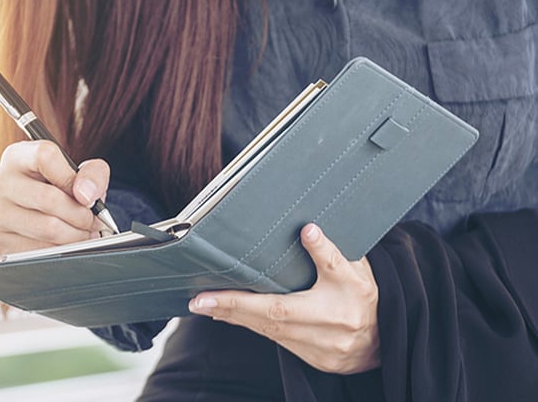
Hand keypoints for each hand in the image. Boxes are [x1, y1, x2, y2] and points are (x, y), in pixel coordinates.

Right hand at [0, 140, 110, 259]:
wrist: (40, 213)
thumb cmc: (62, 188)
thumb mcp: (81, 171)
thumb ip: (93, 174)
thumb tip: (86, 195)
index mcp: (17, 156)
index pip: (45, 156)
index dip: (71, 177)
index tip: (86, 195)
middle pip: (48, 198)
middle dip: (81, 215)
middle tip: (95, 222)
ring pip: (47, 228)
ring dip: (75, 236)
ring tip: (86, 234)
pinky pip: (38, 251)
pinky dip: (61, 251)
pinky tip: (68, 245)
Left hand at [188, 223, 379, 373]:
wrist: (390, 339)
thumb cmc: (368, 297)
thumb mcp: (354, 270)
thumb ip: (330, 252)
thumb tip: (307, 229)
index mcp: (333, 306)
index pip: (284, 300)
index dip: (246, 296)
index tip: (212, 293)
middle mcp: (321, 332)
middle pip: (267, 321)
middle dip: (230, 309)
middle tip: (198, 302)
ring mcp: (316, 350)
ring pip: (269, 333)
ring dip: (238, 319)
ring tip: (210, 306)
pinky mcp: (314, 359)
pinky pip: (278, 342)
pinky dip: (256, 328)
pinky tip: (239, 317)